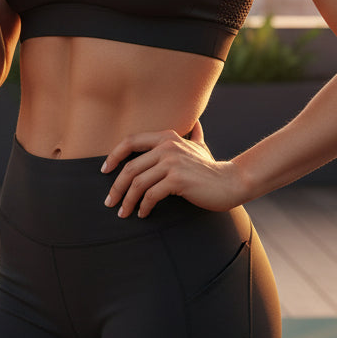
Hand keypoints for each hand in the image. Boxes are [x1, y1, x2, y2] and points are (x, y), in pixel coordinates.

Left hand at [100, 122, 247, 217]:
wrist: (231, 182)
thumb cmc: (212, 167)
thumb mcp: (200, 146)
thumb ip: (194, 135)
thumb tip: (195, 124)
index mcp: (166, 137)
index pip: (130, 141)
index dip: (114, 155)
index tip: (105, 170)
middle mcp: (167, 146)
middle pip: (130, 167)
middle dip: (116, 187)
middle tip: (110, 202)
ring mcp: (172, 162)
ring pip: (138, 183)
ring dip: (127, 201)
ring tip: (123, 212)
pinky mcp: (177, 180)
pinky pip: (151, 195)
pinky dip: (144, 206)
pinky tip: (143, 214)